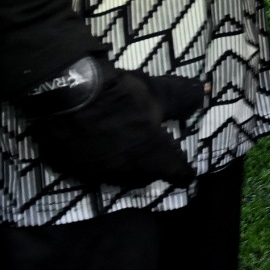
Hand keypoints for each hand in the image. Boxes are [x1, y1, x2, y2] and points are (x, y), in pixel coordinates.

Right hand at [20, 55, 198, 188]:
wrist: (63, 94)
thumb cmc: (117, 94)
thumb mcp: (156, 92)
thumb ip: (182, 98)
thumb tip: (206, 91)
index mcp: (153, 158)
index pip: (179, 174)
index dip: (185, 171)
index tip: (187, 170)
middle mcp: (127, 174)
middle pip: (147, 177)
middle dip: (154, 167)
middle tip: (155, 153)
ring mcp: (96, 174)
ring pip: (117, 177)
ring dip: (125, 166)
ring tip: (125, 150)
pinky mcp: (70, 170)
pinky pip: (89, 171)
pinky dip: (96, 162)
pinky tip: (94, 147)